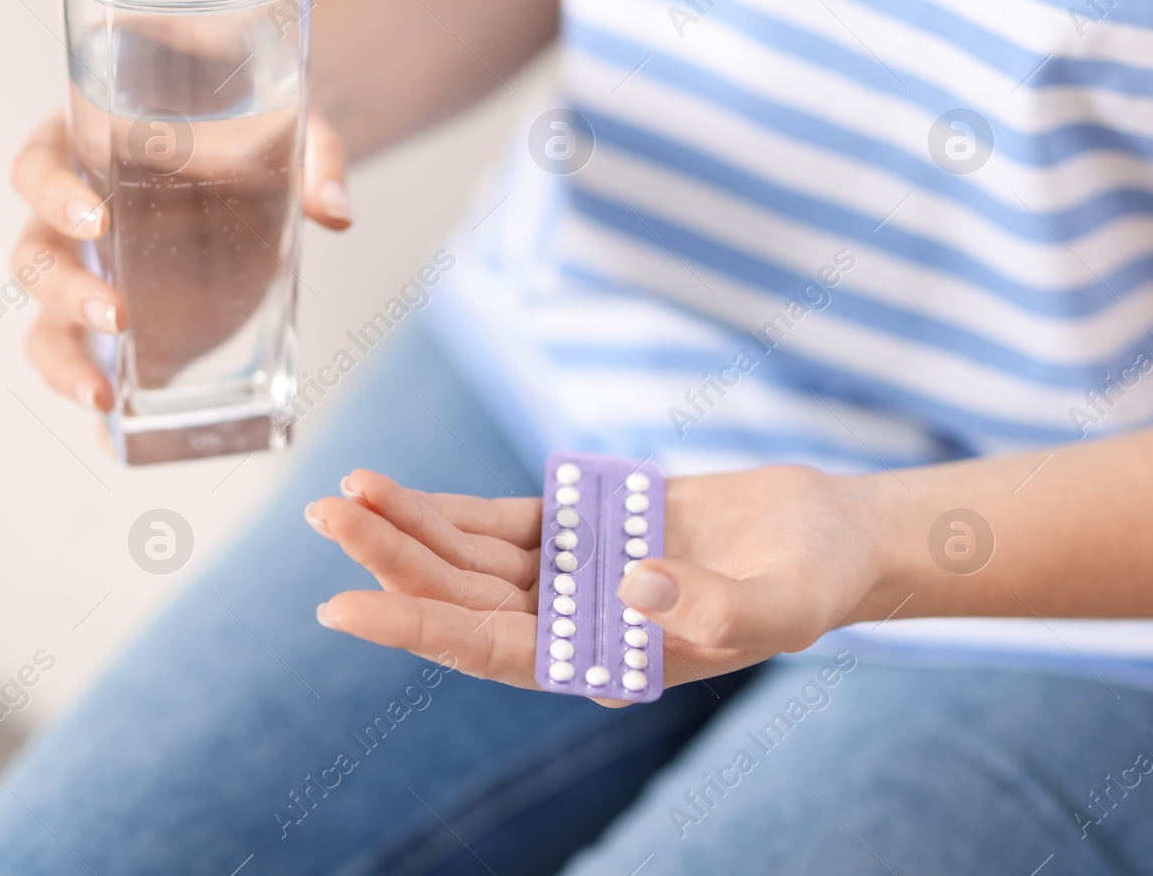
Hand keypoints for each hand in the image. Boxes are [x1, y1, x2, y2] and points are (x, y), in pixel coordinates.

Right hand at [8, 107, 349, 410]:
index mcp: (85, 147)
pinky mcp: (113, 324)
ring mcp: (86, 276)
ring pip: (43, 320)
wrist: (260, 167)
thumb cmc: (248, 136)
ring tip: (102, 395)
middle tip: (118, 315)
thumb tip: (336, 211)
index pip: (38, 168)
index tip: (96, 219)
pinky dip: (87, 395)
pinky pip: (79, 363)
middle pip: (32, 255)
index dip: (52, 194)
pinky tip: (110, 432)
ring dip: (63, 360)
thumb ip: (315, 156)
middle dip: (64, 290)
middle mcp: (71, 217)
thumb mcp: (287, 131)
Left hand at [308, 467, 900, 694]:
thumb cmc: (811, 582)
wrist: (829, 537)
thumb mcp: (782, 604)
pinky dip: (444, 508)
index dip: (417, 627)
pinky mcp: (575, 531)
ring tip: (340, 494)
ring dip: (404, 528)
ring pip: (464, 559)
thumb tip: (628, 587)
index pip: (491, 651)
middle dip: (390, 560)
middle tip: (323, 519)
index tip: (343, 607)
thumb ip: (716, 608)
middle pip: (459, 598)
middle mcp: (570, 627)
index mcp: (605, 663)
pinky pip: (493, 524)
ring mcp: (567, 579)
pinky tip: (392, 489)